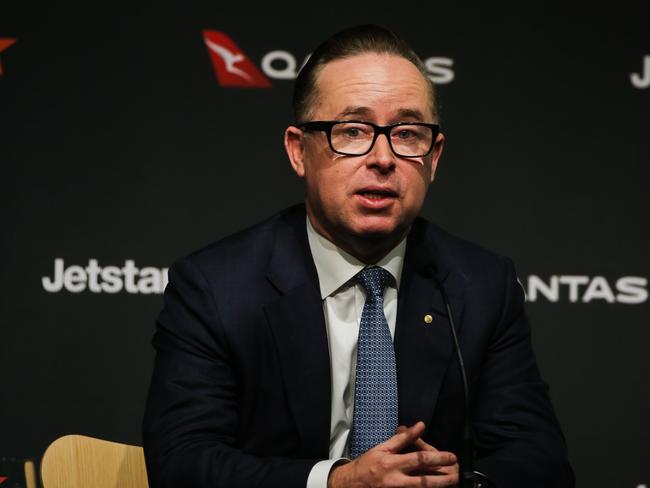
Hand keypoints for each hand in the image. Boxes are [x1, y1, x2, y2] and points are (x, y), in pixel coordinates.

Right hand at [328, 421, 458, 487]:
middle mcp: (396, 480)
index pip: (419, 459)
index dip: (437, 457)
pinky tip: (435, 487)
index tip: (451, 456)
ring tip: (451, 482)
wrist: (351, 484)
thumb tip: (419, 426)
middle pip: (425, 481)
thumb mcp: (383, 448)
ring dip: (438, 487)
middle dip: (443, 478)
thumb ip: (403, 438)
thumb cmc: (367, 464)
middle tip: (457, 473)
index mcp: (392, 464)